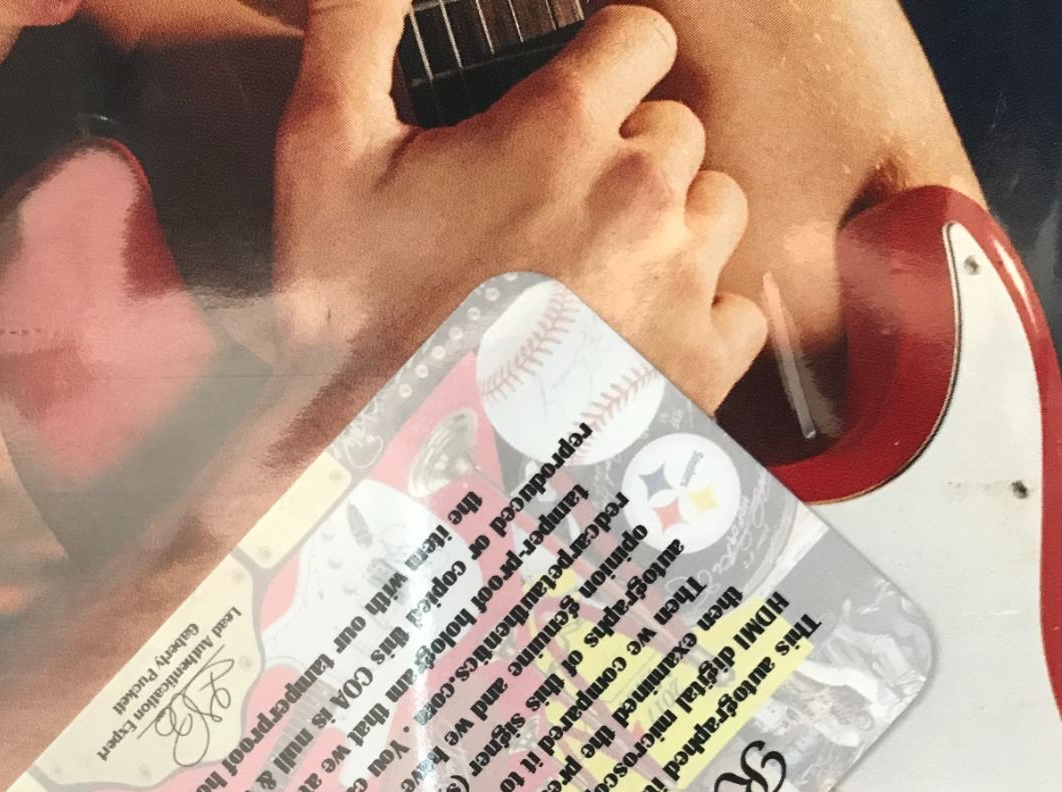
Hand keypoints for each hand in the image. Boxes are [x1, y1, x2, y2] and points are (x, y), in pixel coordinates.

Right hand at [273, 0, 765, 413]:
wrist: (394, 476)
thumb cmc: (355, 323)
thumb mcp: (323, 156)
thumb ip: (357, 25)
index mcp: (561, 129)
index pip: (641, 35)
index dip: (604, 65)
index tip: (570, 109)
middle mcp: (641, 198)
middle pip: (677, 130)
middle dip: (625, 157)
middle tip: (554, 217)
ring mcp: (680, 287)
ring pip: (716, 211)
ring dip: (670, 231)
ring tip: (595, 278)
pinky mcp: (701, 371)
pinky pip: (738, 309)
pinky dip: (697, 319)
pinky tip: (630, 338)